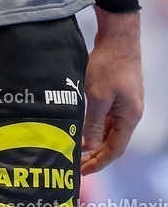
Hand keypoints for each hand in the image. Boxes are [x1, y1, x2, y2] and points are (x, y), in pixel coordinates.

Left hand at [81, 6, 142, 173]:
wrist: (117, 35)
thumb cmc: (108, 64)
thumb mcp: (97, 96)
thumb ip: (94, 123)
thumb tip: (92, 147)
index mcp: (129, 117)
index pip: (116, 149)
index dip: (100, 162)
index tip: (83, 171)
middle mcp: (130, 112)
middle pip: (113, 141)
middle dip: (96, 154)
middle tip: (77, 163)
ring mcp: (125, 101)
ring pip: (109, 128)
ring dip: (94, 138)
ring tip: (76, 148)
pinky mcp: (117, 91)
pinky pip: (106, 114)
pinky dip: (95, 123)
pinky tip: (81, 124)